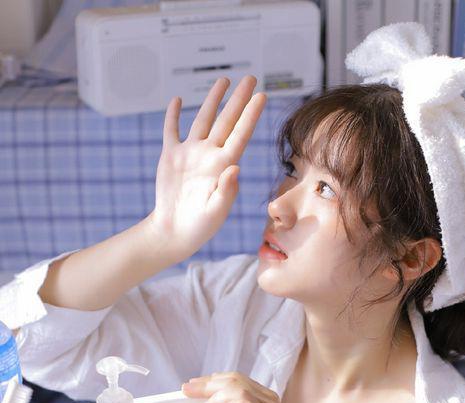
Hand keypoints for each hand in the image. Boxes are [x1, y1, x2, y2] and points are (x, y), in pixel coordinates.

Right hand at [148, 76, 266, 263]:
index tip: (262, 96)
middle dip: (238, 99)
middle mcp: (209, 155)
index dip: (250, 115)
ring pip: (203, 119)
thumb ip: (226, 191)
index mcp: (223, 166)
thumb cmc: (199, 227)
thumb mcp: (215, 212)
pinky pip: (172, 131)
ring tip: (224, 80)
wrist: (174, 232)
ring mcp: (190, 154)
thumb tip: (235, 168)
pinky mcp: (171, 157)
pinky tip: (178, 100)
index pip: (240, 135)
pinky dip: (173, 116)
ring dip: (213, 100)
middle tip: (251, 77)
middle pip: (226, 121)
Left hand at [182, 371, 284, 402]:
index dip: (213, 380)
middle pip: (235, 380)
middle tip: (187, 389)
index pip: (236, 379)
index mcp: (263, 398)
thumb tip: (204, 399)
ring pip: (238, 387)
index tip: (194, 384)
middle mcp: (268, 400)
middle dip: (207, 384)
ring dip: (215, 395)